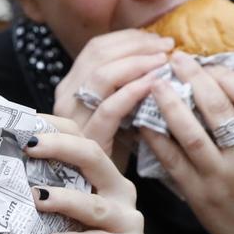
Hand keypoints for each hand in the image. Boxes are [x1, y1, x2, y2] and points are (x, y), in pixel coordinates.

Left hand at [26, 121, 155, 233]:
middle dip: (60, 147)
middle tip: (28, 147)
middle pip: (94, 157)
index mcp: (104, 178)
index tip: (22, 124)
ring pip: (96, 205)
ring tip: (35, 198)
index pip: (83, 139)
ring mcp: (128, 222)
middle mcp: (120, 192)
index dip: (55, 128)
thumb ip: (42, 201)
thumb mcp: (62, 220)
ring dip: (63, 199)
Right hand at [49, 29, 174, 164]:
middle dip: (137, 45)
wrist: (101, 194)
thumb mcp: (121, 112)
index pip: (97, 48)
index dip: (130, 39)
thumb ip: (128, 87)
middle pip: (98, 54)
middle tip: (167, 46)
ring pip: (101, 75)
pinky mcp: (87, 140)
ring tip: (164, 61)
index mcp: (72, 87)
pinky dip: (133, 91)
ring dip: (137, 63)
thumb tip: (162, 58)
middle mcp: (66, 98)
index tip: (159, 40)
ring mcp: (73, 119)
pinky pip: (109, 108)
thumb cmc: (116, 151)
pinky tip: (154, 85)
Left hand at [138, 51, 233, 233]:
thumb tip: (223, 79)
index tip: (212, 66)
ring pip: (190, 133)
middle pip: (219, 110)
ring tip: (156, 83)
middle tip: (177, 60)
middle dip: (195, 79)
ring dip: (169, 104)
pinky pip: (171, 160)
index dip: (228, 75)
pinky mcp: (198, 195)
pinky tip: (144, 120)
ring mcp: (222, 179)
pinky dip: (155, 137)